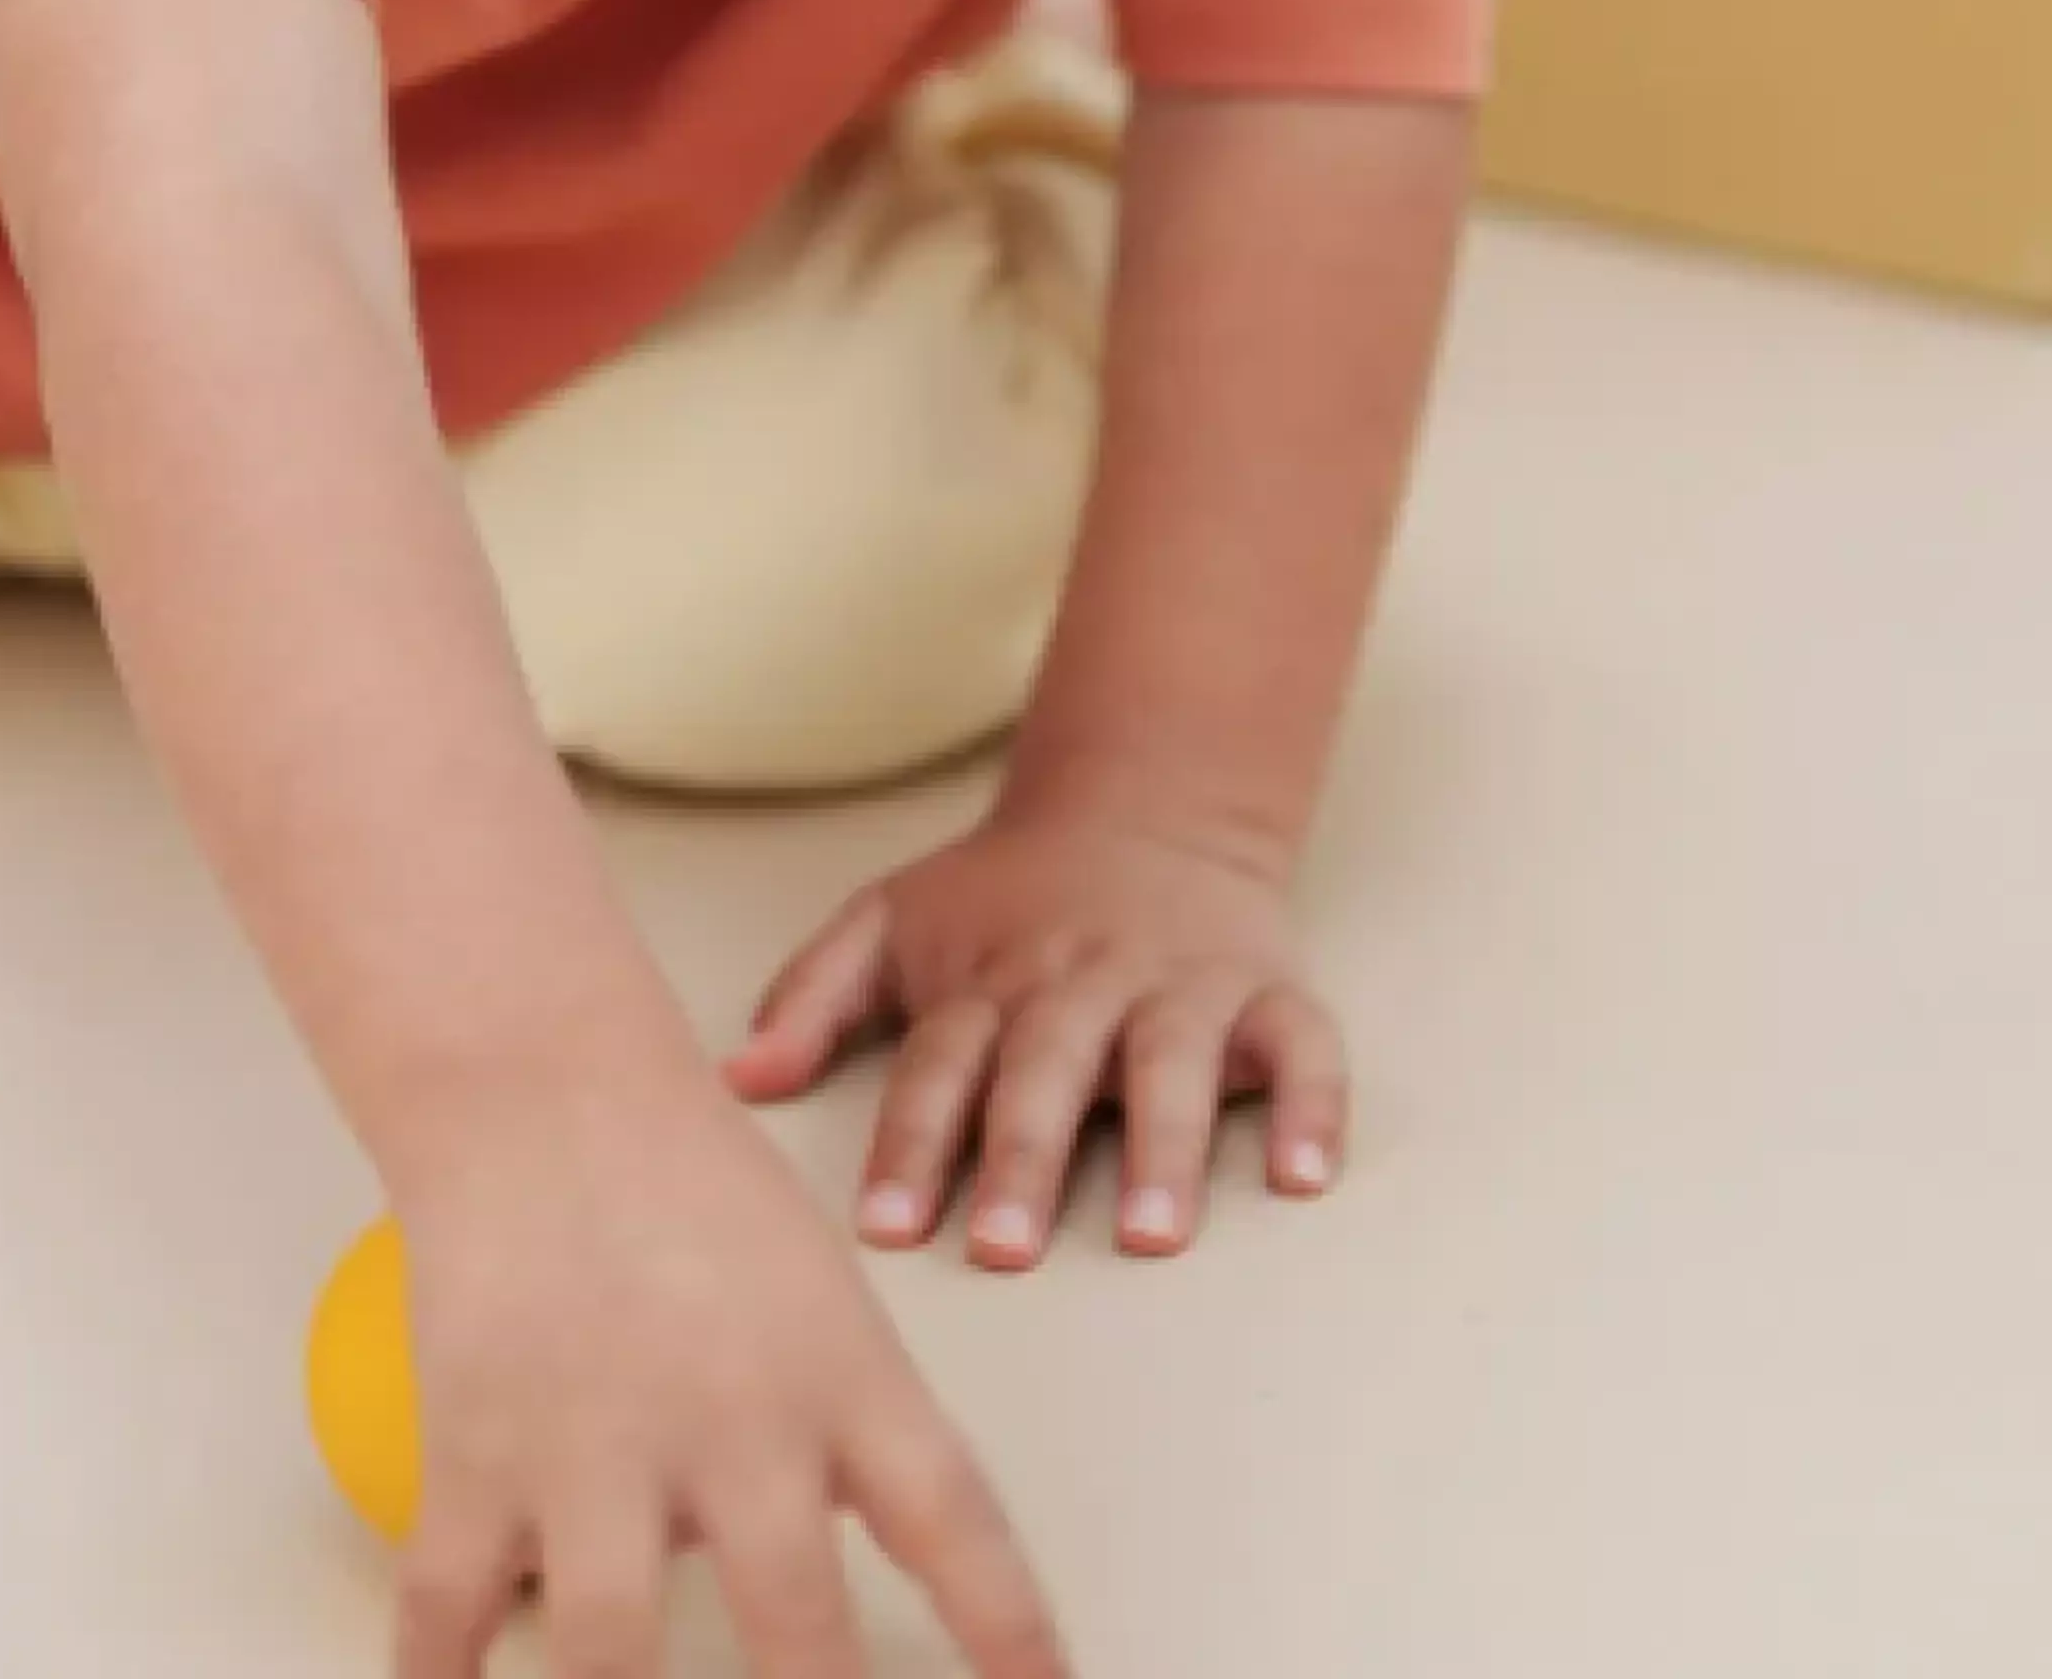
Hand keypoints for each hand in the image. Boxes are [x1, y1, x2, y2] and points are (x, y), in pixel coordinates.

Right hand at [390, 1075, 1068, 1678]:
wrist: (537, 1082)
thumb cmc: (689, 1178)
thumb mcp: (816, 1291)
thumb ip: (841, 1438)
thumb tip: (841, 1588)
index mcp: (839, 1374)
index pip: (958, 1530)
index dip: (1012, 1640)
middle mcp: (729, 1422)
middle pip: (798, 1636)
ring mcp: (593, 1444)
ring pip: (613, 1652)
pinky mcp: (474, 1449)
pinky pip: (447, 1610)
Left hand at [726, 802, 1345, 1270]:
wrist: (1144, 802)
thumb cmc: (1002, 896)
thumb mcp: (893, 921)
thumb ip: (815, 998)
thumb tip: (737, 1080)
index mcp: (990, 981)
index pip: (940, 1065)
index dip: (909, 1145)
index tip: (883, 1231)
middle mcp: (1083, 985)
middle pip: (1048, 1072)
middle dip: (1023, 1158)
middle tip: (1002, 1248)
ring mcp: (1180, 988)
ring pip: (1172, 1065)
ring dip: (1164, 1147)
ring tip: (1151, 1234)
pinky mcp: (1268, 992)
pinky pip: (1304, 1049)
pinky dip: (1314, 1107)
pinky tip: (1307, 1177)